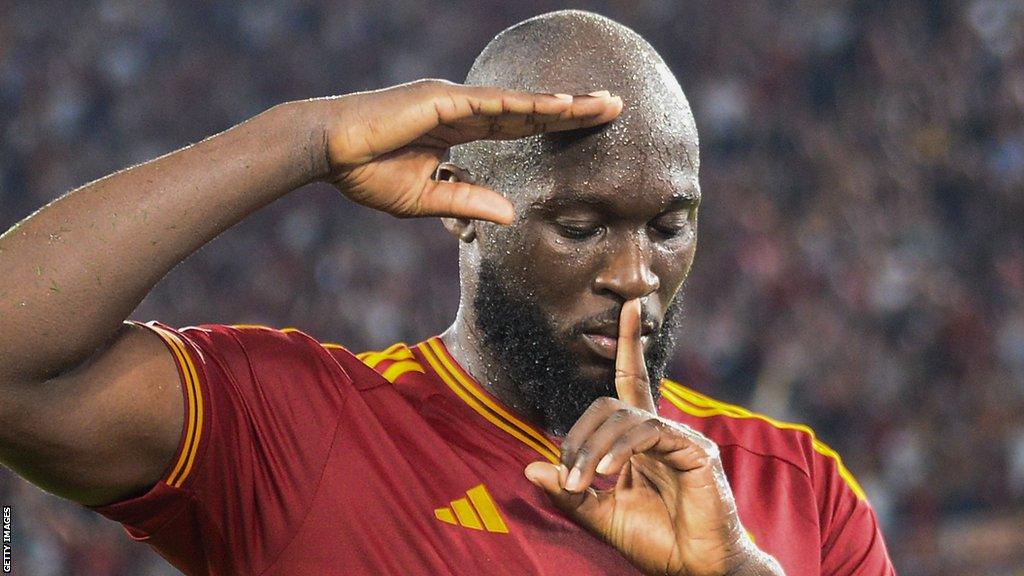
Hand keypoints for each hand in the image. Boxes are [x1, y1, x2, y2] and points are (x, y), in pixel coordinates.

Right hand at [315, 79, 621, 223]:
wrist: (326, 151)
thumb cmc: (366, 172)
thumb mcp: (426, 198)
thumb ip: (468, 201)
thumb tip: (510, 215)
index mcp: (459, 130)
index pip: (518, 126)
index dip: (554, 123)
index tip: (589, 125)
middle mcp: (463, 110)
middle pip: (530, 109)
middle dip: (574, 108)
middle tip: (616, 105)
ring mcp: (454, 102)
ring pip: (521, 103)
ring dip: (564, 103)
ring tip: (605, 103)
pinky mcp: (441, 102)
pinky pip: (493, 105)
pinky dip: (529, 105)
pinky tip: (562, 104)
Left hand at [524, 300, 782, 575]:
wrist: (697, 571)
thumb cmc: (658, 543)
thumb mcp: (602, 516)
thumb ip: (570, 492)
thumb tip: (530, 466)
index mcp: (641, 441)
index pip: (630, 382)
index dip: (628, 344)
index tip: (626, 307)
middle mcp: (661, 432)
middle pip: (611, 403)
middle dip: (581, 436)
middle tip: (570, 477)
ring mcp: (681, 439)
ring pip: (626, 416)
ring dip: (595, 449)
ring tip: (584, 482)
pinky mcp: (695, 452)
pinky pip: (650, 432)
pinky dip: (623, 449)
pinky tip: (610, 473)